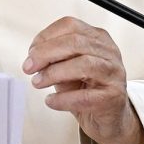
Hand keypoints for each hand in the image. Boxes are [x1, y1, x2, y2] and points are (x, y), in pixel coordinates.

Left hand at [23, 16, 143, 143]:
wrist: (108, 117)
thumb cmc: (87, 89)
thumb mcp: (67, 67)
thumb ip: (53, 58)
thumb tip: (33, 57)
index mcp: (98, 38)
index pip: (70, 25)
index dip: (46, 36)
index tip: (31, 52)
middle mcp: (110, 52)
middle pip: (75, 42)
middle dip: (45, 54)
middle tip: (29, 67)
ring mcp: (114, 74)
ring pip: (83, 65)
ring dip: (54, 73)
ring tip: (38, 82)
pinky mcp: (113, 97)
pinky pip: (84, 96)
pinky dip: (63, 99)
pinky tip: (51, 101)